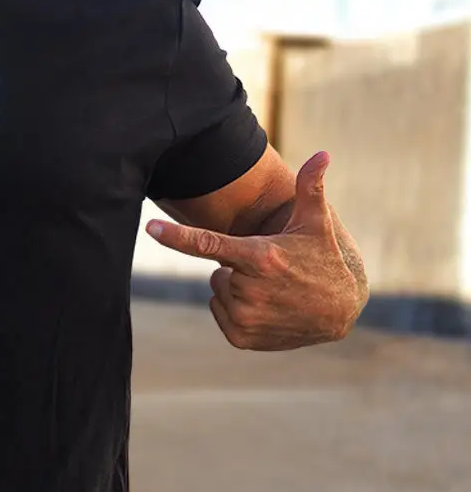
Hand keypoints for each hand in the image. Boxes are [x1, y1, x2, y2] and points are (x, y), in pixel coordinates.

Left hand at [146, 152, 363, 350]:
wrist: (339, 311)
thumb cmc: (323, 259)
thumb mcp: (315, 224)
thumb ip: (310, 188)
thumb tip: (323, 153)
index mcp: (260, 256)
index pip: (208, 244)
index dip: (176, 236)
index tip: (151, 228)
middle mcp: (250, 289)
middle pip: (216, 270)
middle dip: (236, 267)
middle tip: (270, 271)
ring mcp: (246, 316)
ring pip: (217, 290)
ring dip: (236, 289)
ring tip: (271, 290)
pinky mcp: (242, 337)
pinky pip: (219, 312)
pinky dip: (236, 309)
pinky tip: (265, 308)